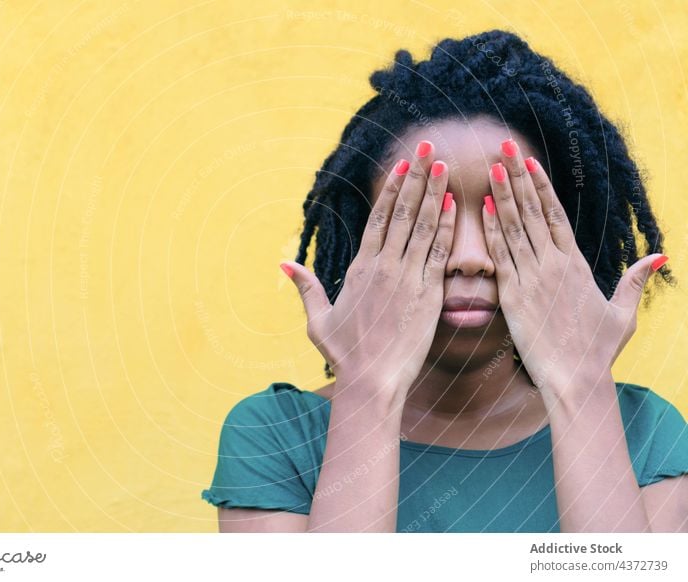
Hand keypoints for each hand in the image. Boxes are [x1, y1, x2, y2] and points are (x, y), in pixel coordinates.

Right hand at [281, 141, 455, 397]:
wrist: (370, 380)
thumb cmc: (345, 353)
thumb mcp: (318, 319)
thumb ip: (306, 287)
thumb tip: (283, 263)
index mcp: (360, 268)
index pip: (379, 218)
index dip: (393, 189)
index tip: (403, 165)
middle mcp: (384, 267)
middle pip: (403, 213)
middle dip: (417, 177)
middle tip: (429, 149)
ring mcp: (407, 279)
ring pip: (422, 227)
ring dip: (434, 194)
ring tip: (445, 166)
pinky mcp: (427, 296)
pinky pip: (438, 254)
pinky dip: (446, 229)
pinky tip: (452, 206)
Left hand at [482, 139, 667, 406]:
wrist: (575, 378)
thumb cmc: (597, 349)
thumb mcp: (622, 313)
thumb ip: (633, 282)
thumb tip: (657, 256)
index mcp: (575, 264)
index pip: (555, 215)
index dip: (541, 186)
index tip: (529, 162)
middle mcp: (553, 265)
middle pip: (533, 212)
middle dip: (518, 178)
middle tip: (503, 148)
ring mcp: (532, 278)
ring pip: (515, 228)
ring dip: (502, 196)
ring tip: (491, 167)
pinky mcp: (513, 296)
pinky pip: (500, 256)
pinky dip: (491, 230)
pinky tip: (482, 208)